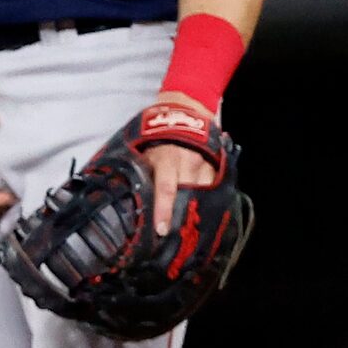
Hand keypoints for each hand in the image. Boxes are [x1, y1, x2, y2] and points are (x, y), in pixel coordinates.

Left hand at [139, 91, 219, 236]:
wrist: (185, 112)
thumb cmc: (159, 136)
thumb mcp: (147, 151)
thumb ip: (144, 172)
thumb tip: (130, 200)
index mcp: (168, 159)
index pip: (166, 189)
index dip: (164, 211)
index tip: (162, 230)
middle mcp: (189, 163)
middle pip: (188, 196)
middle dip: (181, 215)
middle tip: (174, 236)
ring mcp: (206, 164)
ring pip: (202, 194)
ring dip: (194, 208)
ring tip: (187, 225)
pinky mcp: (217, 166)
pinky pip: (212, 188)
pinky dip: (206, 200)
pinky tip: (200, 209)